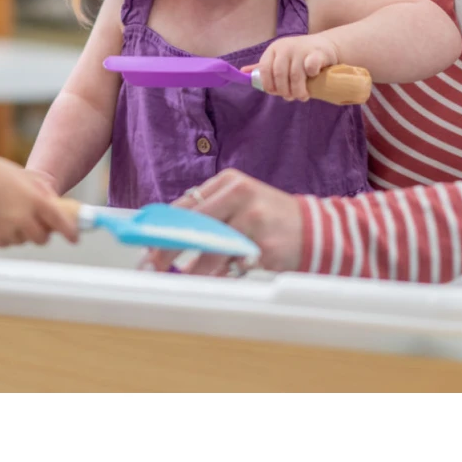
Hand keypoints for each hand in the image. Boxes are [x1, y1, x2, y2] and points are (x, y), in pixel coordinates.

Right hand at [0, 153, 78, 247]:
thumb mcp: (23, 175)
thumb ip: (41, 189)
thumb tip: (55, 201)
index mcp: (34, 198)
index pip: (59, 220)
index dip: (70, 231)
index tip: (75, 238)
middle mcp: (23, 217)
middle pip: (43, 237)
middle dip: (43, 230)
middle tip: (38, 219)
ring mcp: (7, 230)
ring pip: (25, 240)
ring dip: (24, 232)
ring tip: (10, 211)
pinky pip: (8, 242)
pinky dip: (8, 235)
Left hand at [141, 169, 303, 275]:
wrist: (314, 229)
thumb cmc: (270, 217)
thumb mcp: (241, 203)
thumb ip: (211, 213)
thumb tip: (170, 236)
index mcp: (231, 181)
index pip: (187, 203)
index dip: (164, 226)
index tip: (146, 244)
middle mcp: (241, 194)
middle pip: (195, 224)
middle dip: (170, 249)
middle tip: (152, 265)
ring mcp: (254, 219)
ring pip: (211, 249)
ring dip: (192, 268)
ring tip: (180, 277)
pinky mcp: (264, 245)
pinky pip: (232, 265)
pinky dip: (219, 275)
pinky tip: (213, 279)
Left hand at [243, 34, 340, 100]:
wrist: (325, 45)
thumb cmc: (299, 55)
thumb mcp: (280, 58)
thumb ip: (264, 67)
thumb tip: (243, 72)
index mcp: (273, 49)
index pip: (264, 70)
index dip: (269, 85)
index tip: (276, 93)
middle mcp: (285, 47)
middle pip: (279, 75)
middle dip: (284, 90)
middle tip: (291, 97)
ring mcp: (301, 49)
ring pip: (295, 75)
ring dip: (298, 90)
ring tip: (302, 96)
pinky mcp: (317, 53)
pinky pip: (310, 68)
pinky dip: (311, 76)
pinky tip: (313, 79)